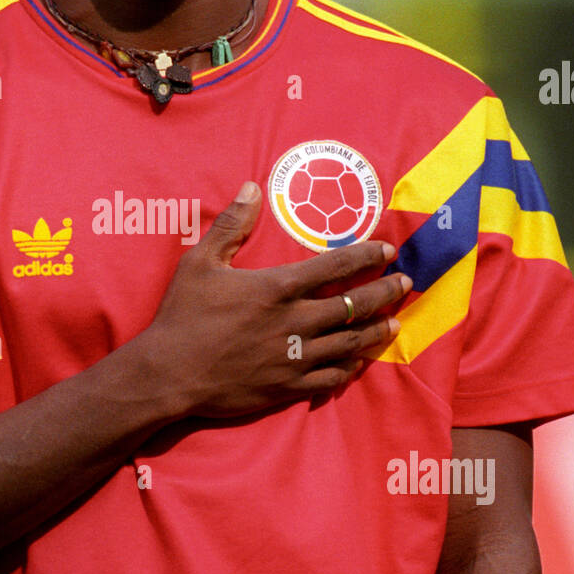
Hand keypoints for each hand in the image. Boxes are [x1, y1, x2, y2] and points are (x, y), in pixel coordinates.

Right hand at [146, 181, 409, 416]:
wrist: (169, 373)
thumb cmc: (182, 315)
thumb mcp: (200, 262)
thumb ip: (231, 225)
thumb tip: (251, 188)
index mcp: (277, 287)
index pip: (335, 266)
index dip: (366, 255)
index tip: (386, 250)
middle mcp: (294, 321)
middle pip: (354, 305)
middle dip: (384, 293)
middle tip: (404, 285)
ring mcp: (294, 356)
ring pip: (350, 343)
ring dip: (376, 331)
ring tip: (394, 323)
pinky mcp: (287, 386)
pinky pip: (331, 377)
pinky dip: (349, 368)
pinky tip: (359, 361)